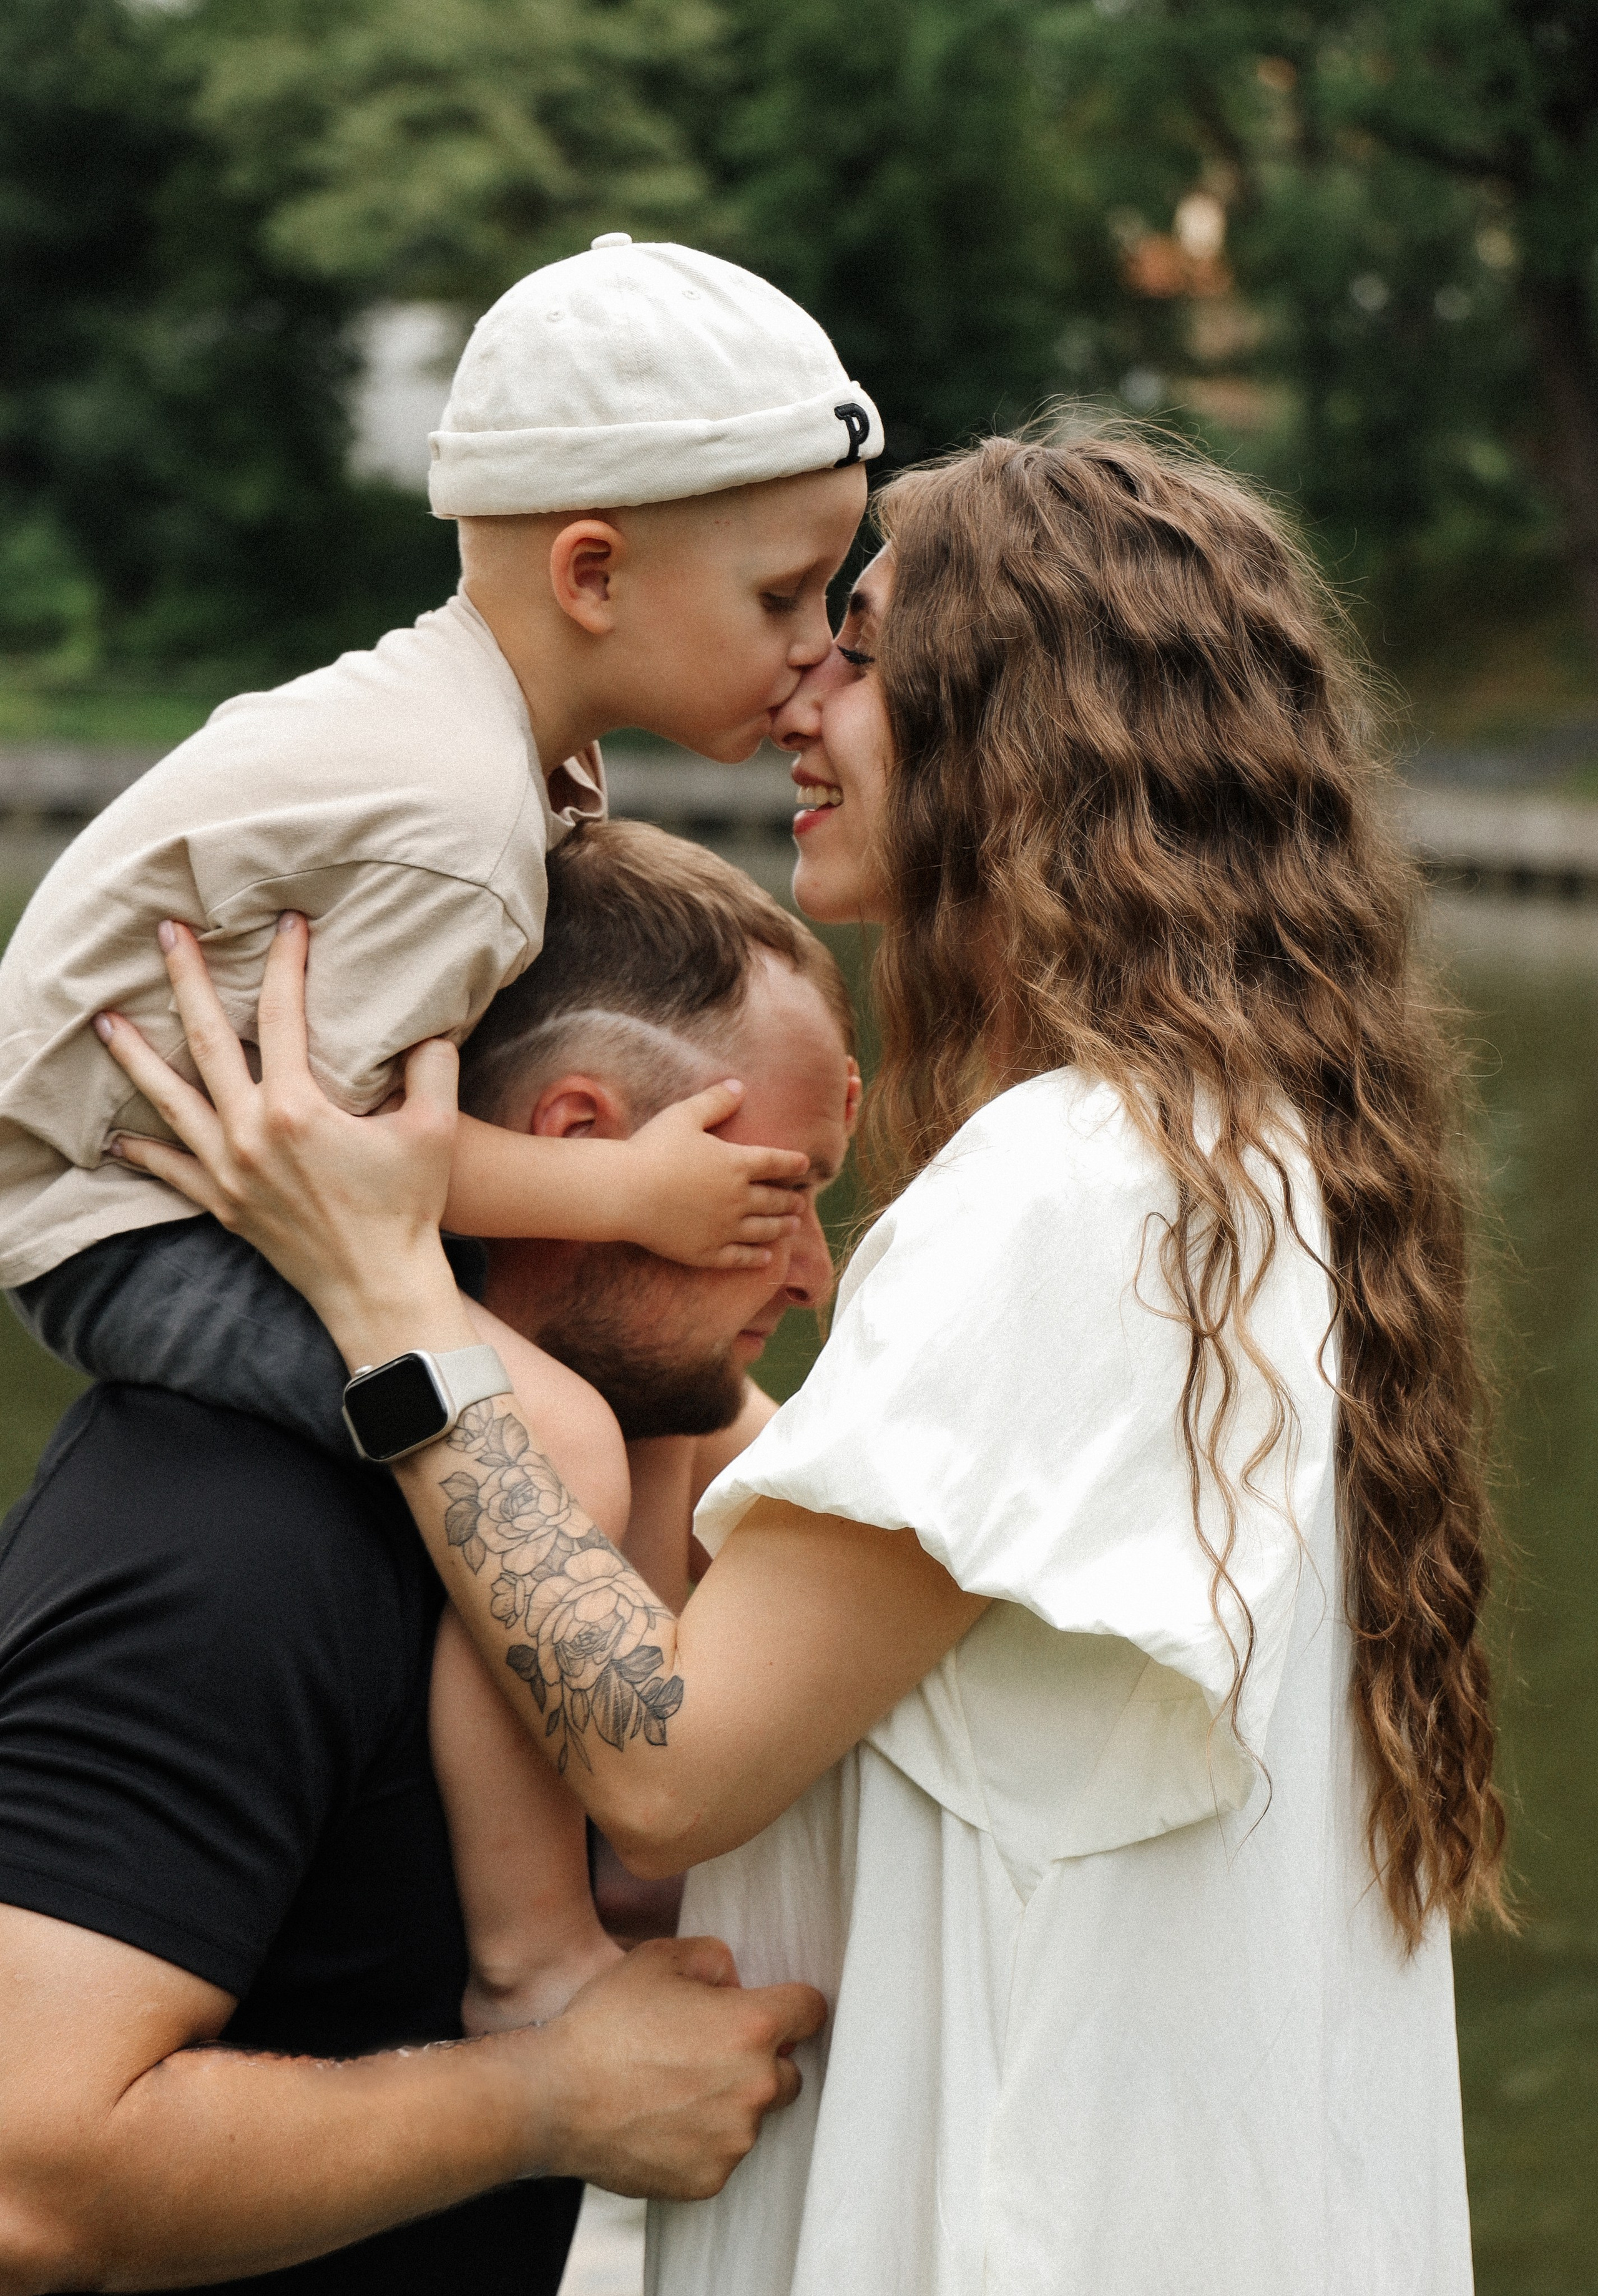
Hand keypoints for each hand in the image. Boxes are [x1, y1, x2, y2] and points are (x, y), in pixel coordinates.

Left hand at [93, 914, 469, 1365]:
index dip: (285, 963)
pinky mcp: (221, 1204)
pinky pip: (169, 1170)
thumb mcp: (434, 1129)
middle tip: (167, 934)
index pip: (282, 1015)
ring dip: (134, 1057)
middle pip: (206, 1041)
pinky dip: (141, 1151)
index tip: (287, 923)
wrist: (378, 1287)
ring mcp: (228, 1171)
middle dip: (186, 981)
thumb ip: (432, 1065)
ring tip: (104, 1021)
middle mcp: (249, 1134)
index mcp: (296, 1108)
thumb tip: (430, 1021)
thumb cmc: (408, 1209)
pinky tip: (116, 1135)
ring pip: (169, 1101)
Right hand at [525, 1936, 825, 2198]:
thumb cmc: (604, 2022)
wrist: (552, 2097)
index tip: (777, 2009)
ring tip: (673, 2087)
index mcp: (751, 2027)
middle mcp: (755, 2087)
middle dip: (761, 2059)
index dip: (793, 2004)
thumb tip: (733, 1980)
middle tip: (708, 2051)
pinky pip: (721, 2153)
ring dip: (729, 2102)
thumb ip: (712, 1959)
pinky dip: (701, 2139)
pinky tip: (660, 2120)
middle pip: (789, 2071)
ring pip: (751, 2115)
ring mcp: (733, 2140)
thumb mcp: (657, 1958)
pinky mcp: (708, 2179)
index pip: (811, 2010)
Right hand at [616, 1083, 809, 1269]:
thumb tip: (739, 1085)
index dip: (792, 1163)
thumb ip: (715, 1101)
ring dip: (781, 1228)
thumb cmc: (652, 1149)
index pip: (774, 1162)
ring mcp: (724, 1228)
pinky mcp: (706, 1252)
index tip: (804, 1165)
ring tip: (793, 1227)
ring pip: (763, 1230)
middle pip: (773, 1200)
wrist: (625, 1193)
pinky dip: (756, 1258)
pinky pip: (739, 1258)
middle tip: (801, 1203)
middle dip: (790, 1200)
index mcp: (736, 1163)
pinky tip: (765, 1258)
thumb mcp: (684, 1115)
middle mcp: (738, 1198)